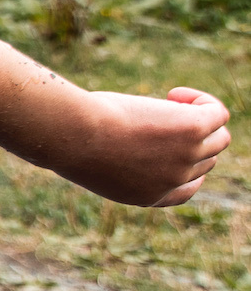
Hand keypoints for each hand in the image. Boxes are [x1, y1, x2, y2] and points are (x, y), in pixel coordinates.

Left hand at [59, 88, 229, 206]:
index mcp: (149, 196)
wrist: (73, 135)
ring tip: (169, 103)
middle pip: (204, 160)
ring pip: (218, 138)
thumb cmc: (72, 143)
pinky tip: (174, 94)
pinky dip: (203, 101)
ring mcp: (186, 157)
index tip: (170, 144)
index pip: (186, 188)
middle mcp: (172, 181)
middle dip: (188, 137)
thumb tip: (139, 139)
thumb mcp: (98, 161)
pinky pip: (218, 113)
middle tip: (156, 118)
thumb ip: (123, 160)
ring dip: (201, 119)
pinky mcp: (193, 129)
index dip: (186, 167)